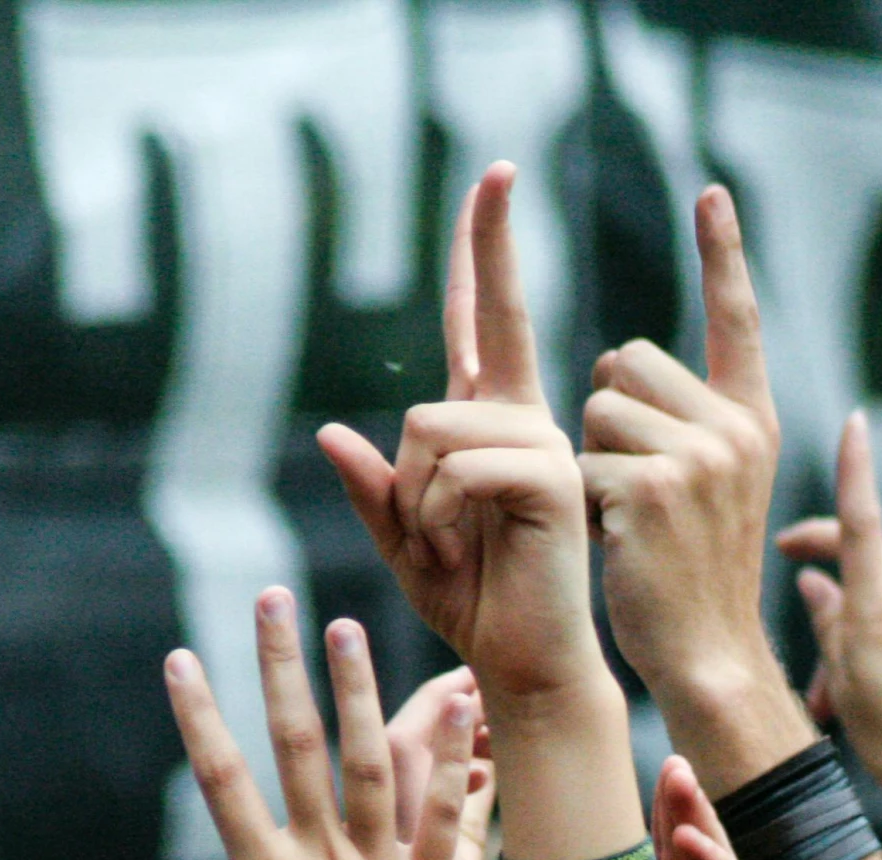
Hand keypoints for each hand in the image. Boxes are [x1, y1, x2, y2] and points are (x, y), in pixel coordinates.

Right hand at [167, 589, 504, 859]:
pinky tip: (459, 699)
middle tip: (270, 600)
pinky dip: (454, 758)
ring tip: (347, 624)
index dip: (200, 718)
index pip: (224, 785)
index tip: (181, 659)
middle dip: (278, 668)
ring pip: (368, 763)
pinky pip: (446, 813)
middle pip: (294, 749)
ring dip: (358, 689)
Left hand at [318, 165, 599, 712]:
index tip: (496, 174)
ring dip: (417, 504)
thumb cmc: (470, 605)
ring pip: (433, 430)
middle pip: (440, 387)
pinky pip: (456, 467)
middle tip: (435, 546)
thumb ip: (369, 488)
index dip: (487, 245)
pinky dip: (434, 517)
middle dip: (413, 478)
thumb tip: (329, 432)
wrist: (523, 663)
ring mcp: (545, 445)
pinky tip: (461, 553)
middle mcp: (525, 421)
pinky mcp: (551, 477)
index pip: (486, 316)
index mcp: (492, 424)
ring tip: (449, 550)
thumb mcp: (399, 542)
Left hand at [580, 186, 784, 711]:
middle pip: (628, 359)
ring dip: (590, 456)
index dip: (723, 253)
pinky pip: (582, 456)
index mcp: (752, 419)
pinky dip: (582, 497)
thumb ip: (677, 420)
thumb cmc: (689, 572)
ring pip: (596, 406)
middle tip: (633, 482)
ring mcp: (699, 456)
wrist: (706, 650)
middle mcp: (736, 427)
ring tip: (626, 515)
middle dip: (609, 410)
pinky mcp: (651, 486)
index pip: (737, 317)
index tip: (713, 192)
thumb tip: (613, 367)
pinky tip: (617, 538)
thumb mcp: (706, 486)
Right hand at [779, 414, 881, 799]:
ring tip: (834, 703)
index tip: (854, 427)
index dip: (855, 471)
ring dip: (855, 643)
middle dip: (829, 591)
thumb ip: (829, 627)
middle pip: (867, 570)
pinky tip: (878, 707)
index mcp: (881, 610)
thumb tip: (816, 585)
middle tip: (799, 613)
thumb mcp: (844, 687)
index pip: (862, 522)